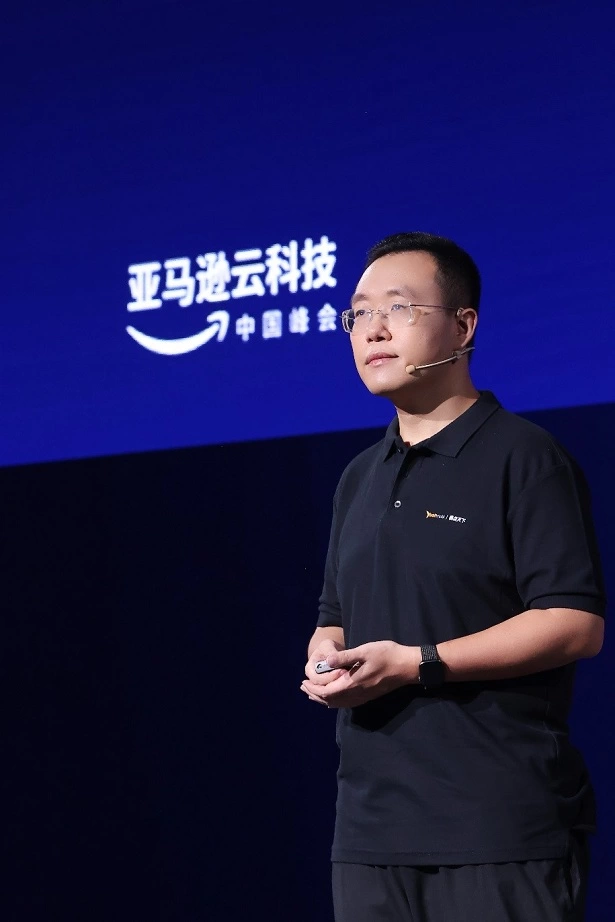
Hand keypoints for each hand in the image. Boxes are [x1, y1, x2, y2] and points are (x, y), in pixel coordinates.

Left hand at [301, 641, 419, 707]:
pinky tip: (333, 695)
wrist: (408, 666)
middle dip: (315, 695)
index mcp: (353, 684)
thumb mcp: (365, 651)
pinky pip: (346, 703)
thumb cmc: (387, 655)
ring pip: (338, 704)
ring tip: (313, 692)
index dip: (313, 689)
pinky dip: (335, 700)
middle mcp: (356, 695)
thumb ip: (344, 657)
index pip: (327, 692)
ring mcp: (363, 697)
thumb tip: (326, 661)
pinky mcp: (368, 696)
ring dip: (323, 698)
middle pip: (330, 701)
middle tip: (303, 687)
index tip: (303, 683)